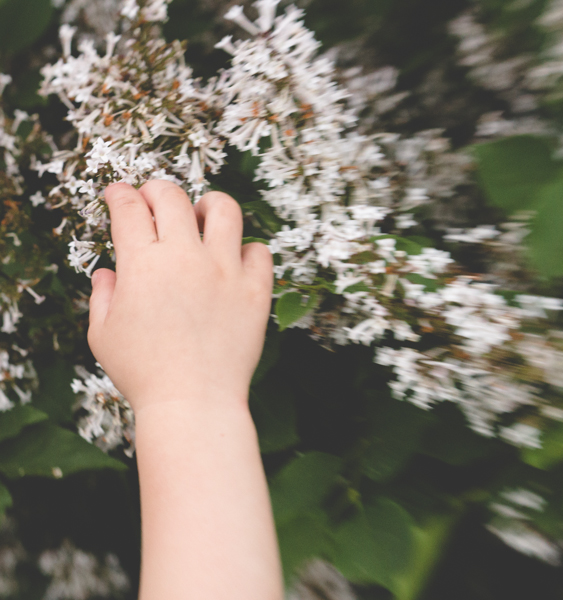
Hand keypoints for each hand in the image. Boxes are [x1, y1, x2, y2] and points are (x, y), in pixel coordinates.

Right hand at [87, 180, 273, 414]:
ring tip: (204, 215)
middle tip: (155, 198)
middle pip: (173, 197)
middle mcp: (185, 258)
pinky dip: (248, 250)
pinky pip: (260, 251)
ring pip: (224, 209)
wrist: (193, 401)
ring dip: (210, 204)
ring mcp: (224, 271)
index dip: (120, 194)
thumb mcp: (103, 335)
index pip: (129, 209)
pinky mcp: (256, 290)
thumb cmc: (144, 373)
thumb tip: (108, 274)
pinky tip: (236, 260)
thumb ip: (103, 297)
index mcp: (142, 265)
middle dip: (158, 189)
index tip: (118, 193)